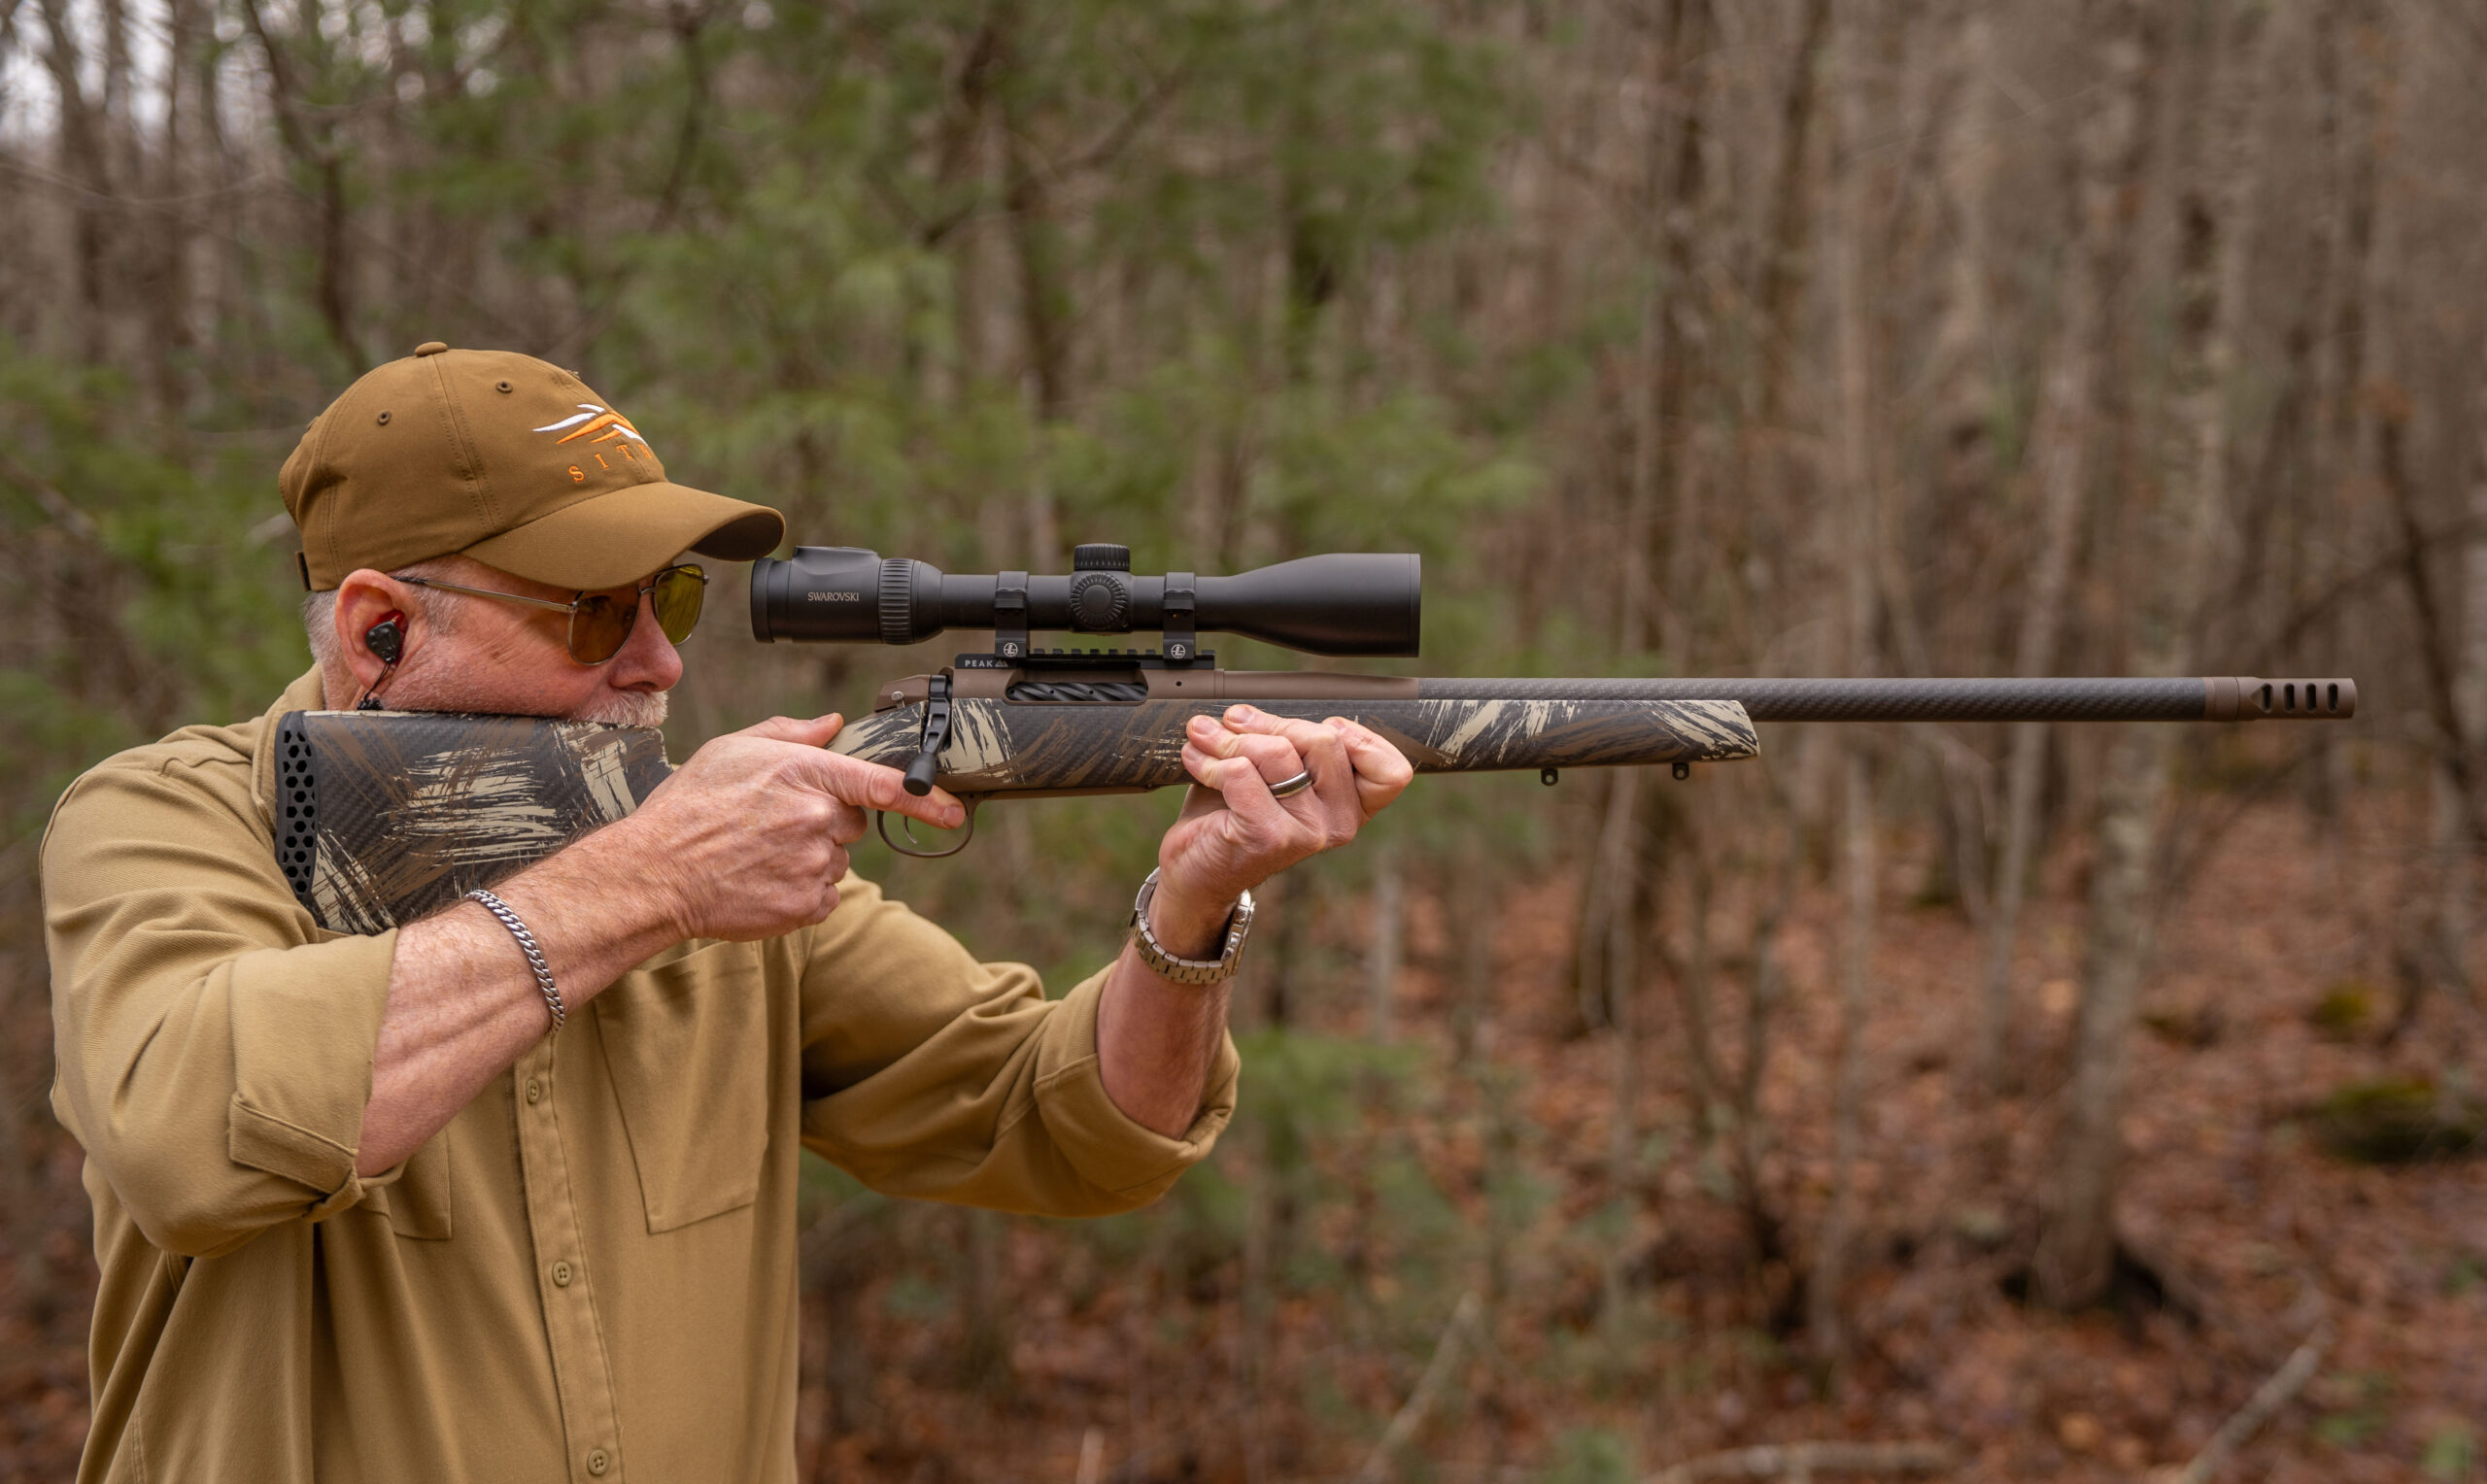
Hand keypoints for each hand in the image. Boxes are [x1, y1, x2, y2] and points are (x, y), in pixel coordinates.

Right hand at [611, 713, 963, 941]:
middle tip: (771, 825)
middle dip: (823, 822)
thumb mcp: (733, 750)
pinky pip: (823, 895)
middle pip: (851, 823)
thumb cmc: (689, 807)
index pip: (882, 784)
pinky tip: (761, 879)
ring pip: (835, 860)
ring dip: (809, 857)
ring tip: (756, 853)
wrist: (655, 873)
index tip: (955, 811)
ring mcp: (813, 865)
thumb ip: (791, 733)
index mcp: (805, 773)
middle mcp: (817, 819)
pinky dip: (801, 890)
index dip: (926, 798)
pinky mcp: (805, 906)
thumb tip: (833, 723)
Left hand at [1152, 705, 1414, 954]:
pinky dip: (1210, 759)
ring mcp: (1307, 833)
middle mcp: (1338, 824)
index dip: (1358, 736)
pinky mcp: (1268, 837)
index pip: (1392, 771)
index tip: (1307, 730)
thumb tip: (1254, 710)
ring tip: (1203, 736)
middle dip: (1271, 722)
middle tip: (1233, 722)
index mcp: (1352, 807)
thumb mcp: (1273, 775)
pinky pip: (1241, 772)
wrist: (1198, 872)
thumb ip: (1288, 744)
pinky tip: (1195, 759)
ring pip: (1279, 752)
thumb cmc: (1236, 817)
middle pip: (1326, 740)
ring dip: (1230, 737)